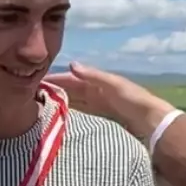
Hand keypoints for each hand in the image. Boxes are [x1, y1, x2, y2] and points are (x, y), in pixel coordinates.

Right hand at [44, 62, 177, 138]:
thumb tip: (71, 64)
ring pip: (74, 100)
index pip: (72, 78)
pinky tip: (59, 114)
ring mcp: (99, 103)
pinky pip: (81, 111)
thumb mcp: (113, 85)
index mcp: (99, 80)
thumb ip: (93, 75)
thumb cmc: (134, 100)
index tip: (38, 80)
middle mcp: (97, 90)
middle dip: (55, 89)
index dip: (56, 78)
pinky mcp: (101, 116)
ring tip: (41, 104)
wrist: (152, 120)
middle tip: (33, 93)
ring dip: (60, 100)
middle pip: (71, 89)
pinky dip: (70, 110)